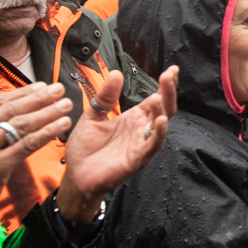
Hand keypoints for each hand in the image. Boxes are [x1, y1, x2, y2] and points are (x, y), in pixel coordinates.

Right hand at [0, 83, 72, 243]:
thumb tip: (9, 105)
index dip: (21, 92)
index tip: (41, 86)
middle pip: (10, 109)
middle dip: (39, 98)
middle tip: (58, 90)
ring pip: (22, 124)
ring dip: (48, 112)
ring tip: (66, 105)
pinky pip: (28, 143)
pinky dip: (47, 132)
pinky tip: (61, 125)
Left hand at [57, 66, 177, 222]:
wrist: (75, 177)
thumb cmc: (85, 149)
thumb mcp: (92, 117)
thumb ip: (105, 97)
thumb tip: (116, 73)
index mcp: (134, 118)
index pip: (156, 98)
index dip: (166, 85)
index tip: (172, 70)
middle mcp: (141, 129)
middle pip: (164, 108)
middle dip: (169, 92)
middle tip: (169, 76)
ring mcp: (141, 144)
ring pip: (161, 125)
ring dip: (162, 110)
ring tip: (158, 97)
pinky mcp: (137, 159)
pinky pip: (152, 145)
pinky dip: (158, 133)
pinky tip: (160, 121)